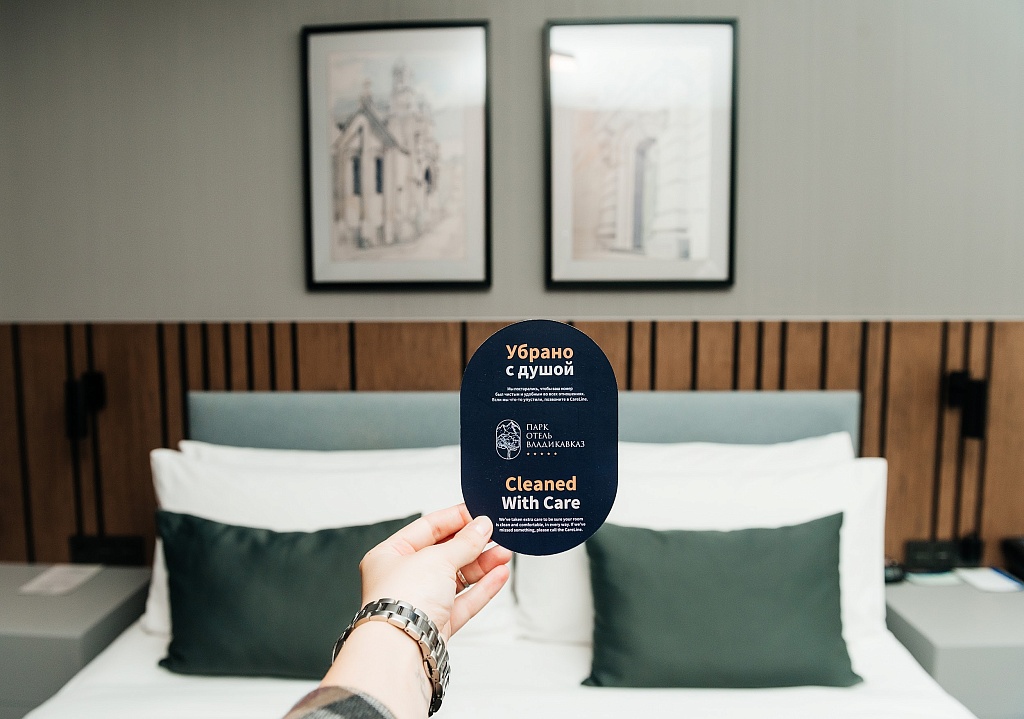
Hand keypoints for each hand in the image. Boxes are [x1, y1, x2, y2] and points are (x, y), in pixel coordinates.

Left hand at [358, 504, 511, 640]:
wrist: (401, 648)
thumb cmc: (401, 600)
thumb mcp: (437, 558)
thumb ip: (464, 542)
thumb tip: (481, 526)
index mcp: (389, 555)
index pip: (427, 528)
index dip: (455, 518)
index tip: (478, 513)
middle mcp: (403, 578)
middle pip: (444, 553)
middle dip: (473, 544)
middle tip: (496, 533)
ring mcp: (421, 602)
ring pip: (457, 578)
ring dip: (482, 565)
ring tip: (504, 553)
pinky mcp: (437, 623)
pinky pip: (463, 601)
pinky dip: (482, 588)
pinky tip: (499, 575)